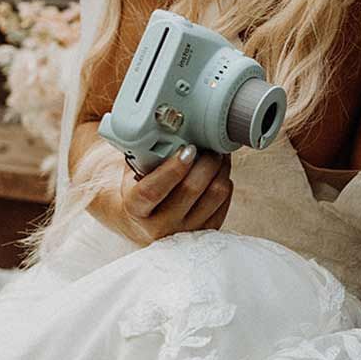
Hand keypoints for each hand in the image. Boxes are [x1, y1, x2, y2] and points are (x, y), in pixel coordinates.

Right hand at [94, 142, 233, 244]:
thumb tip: (167, 126)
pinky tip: (219, 171)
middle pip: (190, 190)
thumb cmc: (142, 186)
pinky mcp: (205, 233)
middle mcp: (158, 225)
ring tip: (217, 155)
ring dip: (221, 169)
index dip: (172, 169)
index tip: (187, 149)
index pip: (152, 190)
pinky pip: (224, 203)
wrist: (147, 218)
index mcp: (135, 208)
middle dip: (206, 161)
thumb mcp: (134, 171)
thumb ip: (145, 153)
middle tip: (210, 145)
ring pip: (214, 195)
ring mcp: (184, 232)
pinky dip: (226, 182)